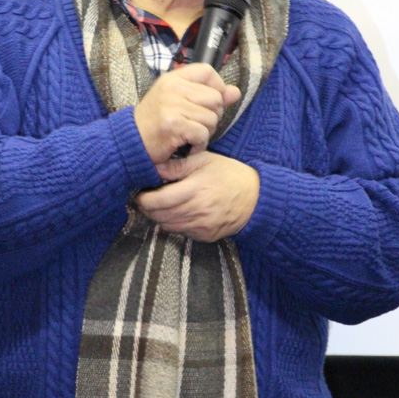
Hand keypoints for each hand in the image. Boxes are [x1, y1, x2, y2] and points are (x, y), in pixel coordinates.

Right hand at [133, 64, 239, 164]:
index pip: (207, 71)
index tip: (210, 102)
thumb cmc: (155, 122)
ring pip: (211, 118)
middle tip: (197, 124)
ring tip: (190, 135)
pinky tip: (188, 145)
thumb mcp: (177, 101)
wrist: (130, 142)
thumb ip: (208, 94)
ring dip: (205, 132)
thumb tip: (235, 92)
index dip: (217, 87)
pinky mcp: (173, 125)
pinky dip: (199, 144)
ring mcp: (172, 106)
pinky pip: (203, 134)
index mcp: (173, 79)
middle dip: (212, 115)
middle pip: (215, 97)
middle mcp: (172, 89)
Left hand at [135, 151, 259, 241]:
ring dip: (160, 217)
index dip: (143, 199)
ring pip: (168, 226)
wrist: (256, 197)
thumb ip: (177, 165)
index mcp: (194, 190)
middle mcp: (197, 211)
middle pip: (159, 216)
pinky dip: (176, 224)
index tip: (141, 193)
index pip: (157, 202)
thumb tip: (153, 166)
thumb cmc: (229, 174)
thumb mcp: (204, 161)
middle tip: (147, 199)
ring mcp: (202, 226)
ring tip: (162, 205)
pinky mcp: (206, 236)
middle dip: (148, 209)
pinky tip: (180, 212)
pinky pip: (182, 233)